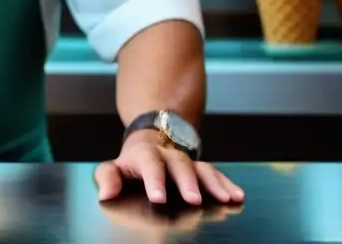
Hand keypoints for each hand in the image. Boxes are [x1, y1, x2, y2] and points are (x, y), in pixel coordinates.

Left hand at [94, 131, 244, 204]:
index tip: (158, 198)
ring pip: (201, 167)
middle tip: (194, 200)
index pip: (149, 163)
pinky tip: (237, 195)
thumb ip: (107, 178)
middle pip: (179, 164)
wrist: (150, 142)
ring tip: (226, 198)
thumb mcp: (114, 167)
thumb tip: (105, 194)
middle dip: (187, 182)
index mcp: (145, 154)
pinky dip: (227, 183)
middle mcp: (168, 154)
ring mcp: (186, 160)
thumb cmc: (130, 163)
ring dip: (214, 183)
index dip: (155, 179)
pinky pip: (215, 173)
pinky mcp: (200, 168)